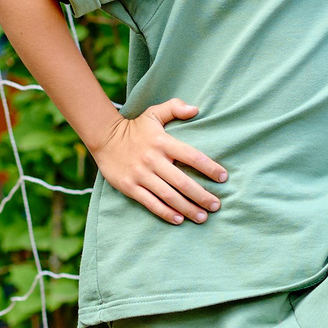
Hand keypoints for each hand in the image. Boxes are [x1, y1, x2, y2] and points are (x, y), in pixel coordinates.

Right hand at [92, 98, 225, 224]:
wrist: (104, 138)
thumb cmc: (135, 128)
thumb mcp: (154, 113)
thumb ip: (175, 108)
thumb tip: (196, 109)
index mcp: (163, 142)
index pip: (192, 156)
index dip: (210, 168)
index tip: (223, 178)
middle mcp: (153, 160)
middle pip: (183, 182)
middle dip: (202, 196)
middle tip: (216, 205)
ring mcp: (141, 175)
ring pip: (169, 196)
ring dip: (188, 208)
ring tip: (203, 217)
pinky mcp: (130, 187)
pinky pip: (151, 203)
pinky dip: (166, 213)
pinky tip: (179, 220)